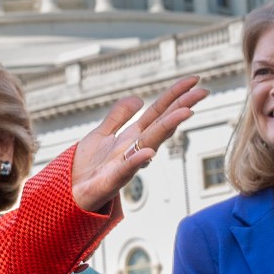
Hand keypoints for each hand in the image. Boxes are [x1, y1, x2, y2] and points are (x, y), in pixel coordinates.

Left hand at [69, 77, 205, 212]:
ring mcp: (125, 164)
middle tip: (204, 91)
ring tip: (186, 111)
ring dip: (168, 127)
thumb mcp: (102, 134)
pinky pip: (125, 170)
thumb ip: (118, 116)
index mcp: (133, 137)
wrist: (69, 193)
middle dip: (182, 107)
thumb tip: (140, 98)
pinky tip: (148, 152)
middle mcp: (134, 148)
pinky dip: (136, 161)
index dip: (175, 95)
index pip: (158, 112)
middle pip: (161, 124)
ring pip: (150, 143)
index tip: (195, 80)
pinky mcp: (111, 181)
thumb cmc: (87, 167)